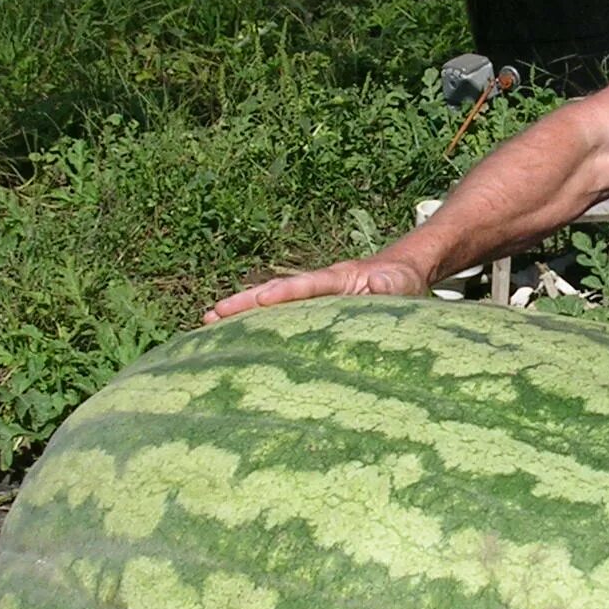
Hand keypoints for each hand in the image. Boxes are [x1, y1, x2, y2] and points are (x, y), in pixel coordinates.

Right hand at [204, 256, 428, 322]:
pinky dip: (255, 322)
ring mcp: (310, 297)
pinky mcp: (309, 309)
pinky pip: (279, 315)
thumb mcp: (402, 283)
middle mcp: (316, 284)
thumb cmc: (402, 280)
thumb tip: (377, 283)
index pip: (307, 285)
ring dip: (240, 313)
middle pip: (275, 291)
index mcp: (338, 278)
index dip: (285, 293)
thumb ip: (389, 284)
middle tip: (210, 314)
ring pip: (270, 303)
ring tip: (206, 323)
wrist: (400, 271)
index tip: (261, 299)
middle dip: (244, 302)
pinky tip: (230, 336)